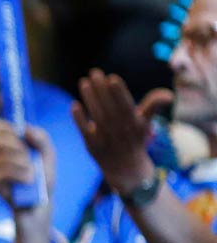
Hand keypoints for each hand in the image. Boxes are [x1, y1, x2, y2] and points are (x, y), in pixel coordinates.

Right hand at [0, 119, 54, 213]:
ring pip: (3, 154)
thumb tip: (25, 129)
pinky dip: (19, 174)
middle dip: (17, 144)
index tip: (13, 129)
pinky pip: (3, 170)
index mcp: (9, 145)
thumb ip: (41, 138)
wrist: (40, 205)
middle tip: (28, 155)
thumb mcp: (47, 155)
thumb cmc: (42, 180)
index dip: (0, 125)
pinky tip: (27, 181)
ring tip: (32, 175)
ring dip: (23, 163)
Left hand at [73, 69, 168, 195]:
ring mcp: (105, 139)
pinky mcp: (92, 146)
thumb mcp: (145, 123)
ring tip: (84, 82)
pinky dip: (79, 118)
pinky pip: (84, 130)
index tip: (112, 78)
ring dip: (90, 98)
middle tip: (94, 72)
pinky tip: (74, 104)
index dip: (119, 93)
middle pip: (109, 107)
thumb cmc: (135, 140)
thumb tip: (169, 95)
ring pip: (96, 115)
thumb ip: (153, 106)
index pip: (126, 105)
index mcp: (134, 124)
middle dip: (101, 89)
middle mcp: (120, 131)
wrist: (128, 170)